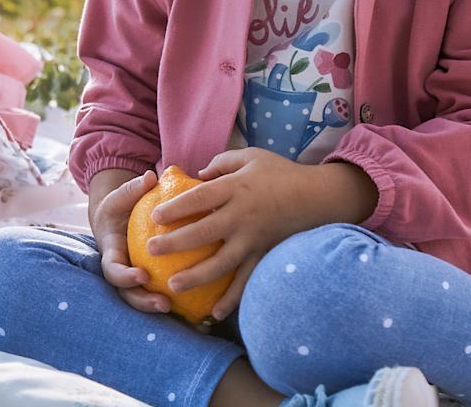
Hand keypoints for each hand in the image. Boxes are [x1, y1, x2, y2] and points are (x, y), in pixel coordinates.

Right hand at [89, 170, 172, 314]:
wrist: (117, 219)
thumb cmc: (121, 206)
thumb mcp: (123, 196)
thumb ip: (134, 189)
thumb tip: (150, 177)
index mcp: (112, 251)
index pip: (112, 268)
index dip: (124, 276)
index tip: (142, 275)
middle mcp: (122, 269)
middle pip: (127, 293)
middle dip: (143, 301)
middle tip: (164, 303)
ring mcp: (135, 279)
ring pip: (143, 299)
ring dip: (158, 307)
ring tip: (178, 308)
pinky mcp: (151, 282)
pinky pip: (161, 293)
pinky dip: (177, 304)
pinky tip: (198, 309)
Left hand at [147, 148, 320, 320]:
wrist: (319, 197)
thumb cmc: (280, 173)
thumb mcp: (250, 157)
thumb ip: (221, 163)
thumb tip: (198, 173)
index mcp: (235, 189)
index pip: (200, 198)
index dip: (176, 207)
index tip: (154, 215)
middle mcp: (242, 216)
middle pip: (204, 231)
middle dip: (176, 242)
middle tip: (151, 249)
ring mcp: (254, 239)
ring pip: (222, 262)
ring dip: (197, 275)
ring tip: (172, 284)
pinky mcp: (264, 255)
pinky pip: (247, 279)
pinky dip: (233, 297)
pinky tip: (215, 312)